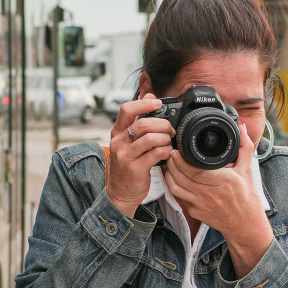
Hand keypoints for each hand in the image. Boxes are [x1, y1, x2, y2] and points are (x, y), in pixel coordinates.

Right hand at [106, 95, 174, 216]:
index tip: (158, 103)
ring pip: (150, 138)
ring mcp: (125, 156)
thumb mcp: (129, 141)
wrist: (121, 192)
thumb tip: (150, 94)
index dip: (144, 103)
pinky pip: (155, 154)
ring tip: (168, 142)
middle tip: (170, 130)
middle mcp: (119, 142)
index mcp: (117, 132)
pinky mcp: (135, 169)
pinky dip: (165, 151)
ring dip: (165, 138)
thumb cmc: (128, 164)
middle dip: (162, 124)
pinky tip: (167, 153)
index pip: (126, 110)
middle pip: (143, 124)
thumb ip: (139, 119)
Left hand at [162, 134, 273, 275]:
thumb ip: (244, 147)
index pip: (194, 170)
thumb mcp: (248, 170)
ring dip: (168, 175)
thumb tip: (242, 128)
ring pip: (176, 188)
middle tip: (169, 153)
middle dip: (171, 164)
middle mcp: (210, 193)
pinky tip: (173, 178)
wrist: (245, 225)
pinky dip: (173, 187)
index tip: (175, 150)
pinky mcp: (195, 212)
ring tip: (168, 164)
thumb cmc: (247, 198)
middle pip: (181, 178)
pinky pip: (179, 198)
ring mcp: (200, 204)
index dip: (181, 160)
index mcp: (223, 180)